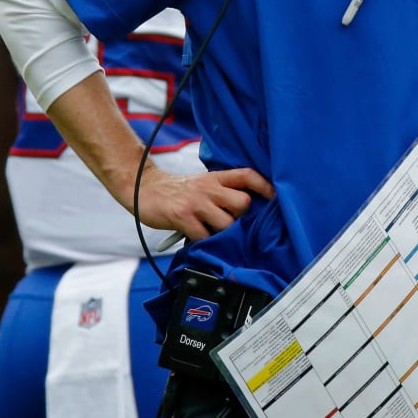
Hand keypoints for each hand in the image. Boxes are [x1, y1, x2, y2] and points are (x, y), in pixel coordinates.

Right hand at [140, 164, 273, 240]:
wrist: (144, 188)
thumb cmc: (178, 191)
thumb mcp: (202, 183)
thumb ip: (221, 192)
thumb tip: (245, 210)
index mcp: (216, 178)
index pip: (247, 175)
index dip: (264, 185)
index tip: (274, 197)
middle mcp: (209, 188)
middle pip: (242, 203)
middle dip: (241, 217)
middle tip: (230, 222)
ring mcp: (196, 202)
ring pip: (226, 223)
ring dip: (223, 233)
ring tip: (211, 231)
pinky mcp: (183, 217)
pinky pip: (204, 236)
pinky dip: (204, 242)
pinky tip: (198, 238)